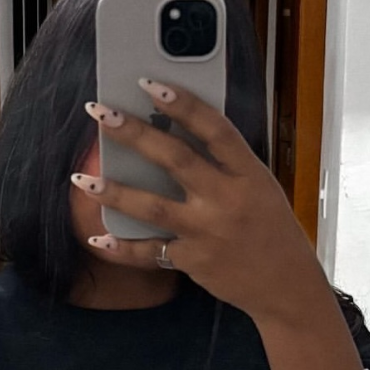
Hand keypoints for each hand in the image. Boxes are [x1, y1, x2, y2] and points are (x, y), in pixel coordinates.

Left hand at [76, 81, 326, 327]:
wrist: (286, 285)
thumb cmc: (271, 229)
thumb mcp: (260, 187)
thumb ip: (224, 163)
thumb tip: (173, 131)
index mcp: (248, 174)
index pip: (215, 130)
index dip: (183, 104)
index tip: (150, 83)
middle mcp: (227, 200)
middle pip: (175, 160)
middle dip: (134, 133)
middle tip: (101, 112)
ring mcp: (208, 232)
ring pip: (153, 207)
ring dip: (115, 192)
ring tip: (83, 179)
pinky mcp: (193, 261)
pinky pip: (150, 252)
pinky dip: (122, 247)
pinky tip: (98, 236)